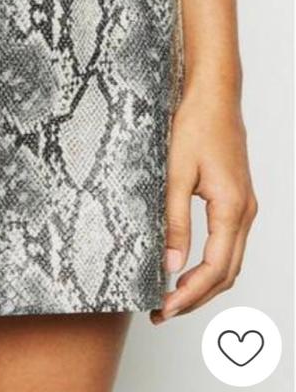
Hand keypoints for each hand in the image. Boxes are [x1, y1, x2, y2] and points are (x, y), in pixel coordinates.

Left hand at [151, 79, 256, 323]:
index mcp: (232, 208)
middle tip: (162, 310)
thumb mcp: (175, 173)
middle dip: (196, 297)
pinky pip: (229, 243)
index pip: (215, 269)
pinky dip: (211, 263)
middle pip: (227, 273)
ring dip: (204, 283)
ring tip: (172, 295)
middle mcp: (245, 212)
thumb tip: (170, 263)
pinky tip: (187, 266)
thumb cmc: (194, 126)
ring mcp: (244, 205)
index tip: (164, 309)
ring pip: (230, 260)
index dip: (190, 295)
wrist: (213, 96)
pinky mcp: (236, 198)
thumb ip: (173, 219)